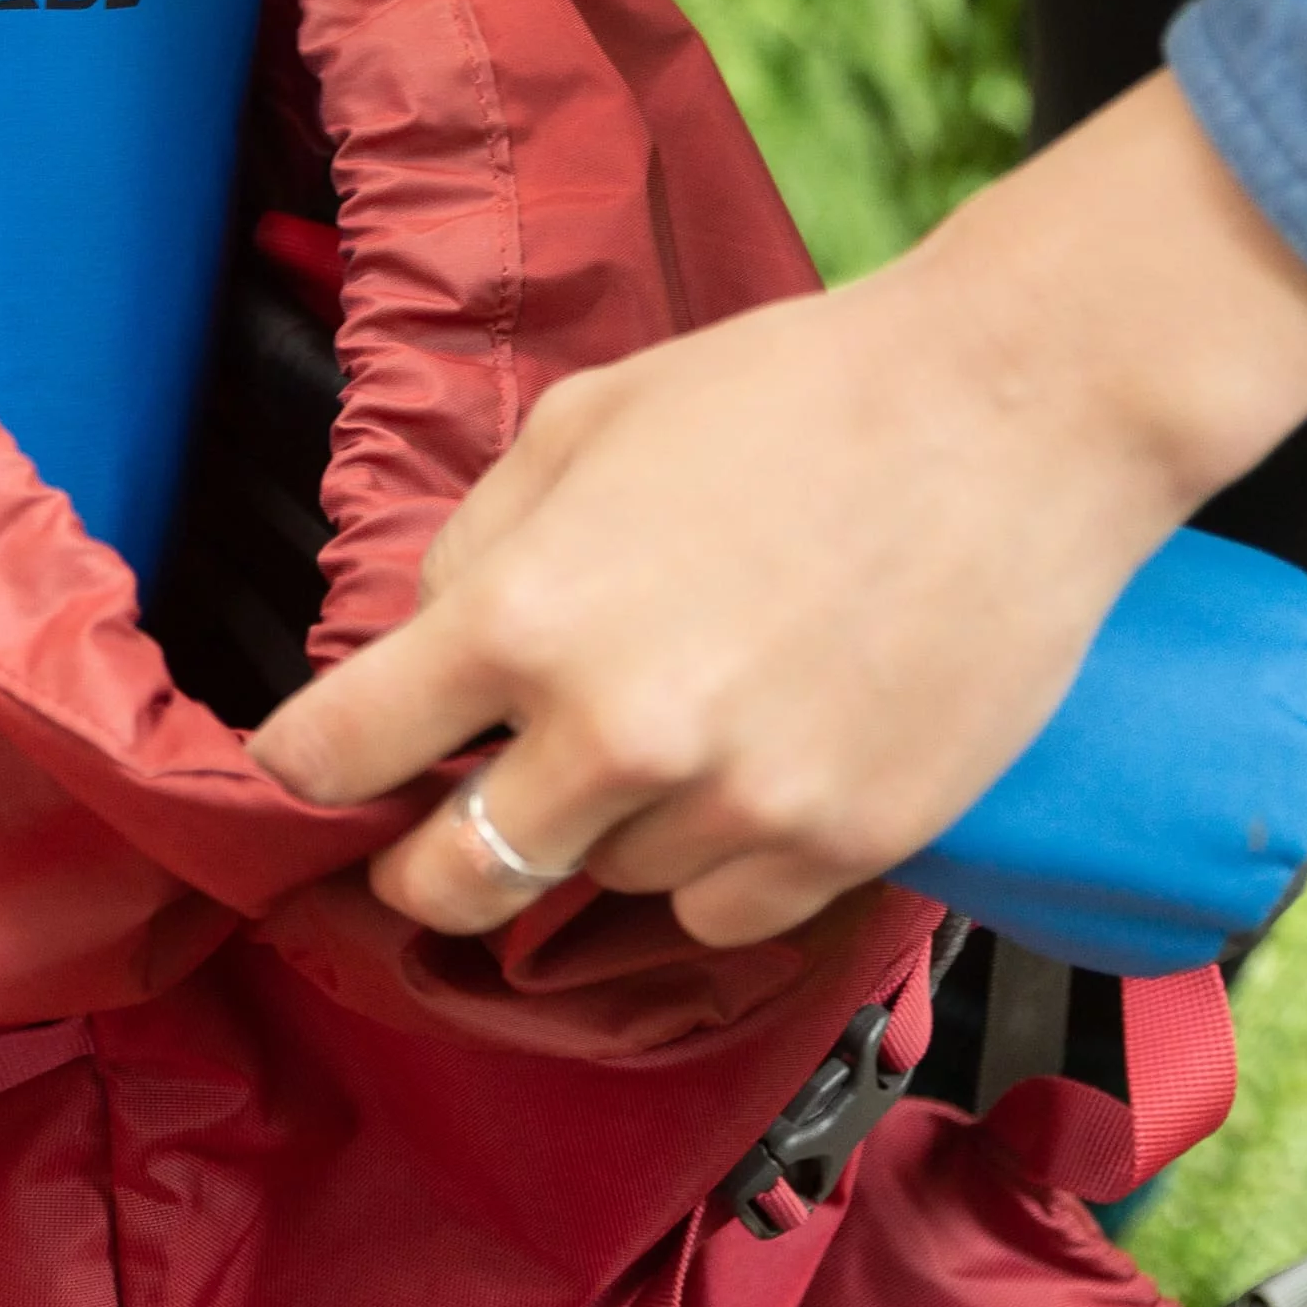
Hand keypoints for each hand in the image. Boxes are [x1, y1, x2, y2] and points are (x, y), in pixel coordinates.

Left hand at [249, 73, 1306, 948]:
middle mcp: (614, 735)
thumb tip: (425, 642)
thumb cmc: (792, 393)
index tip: (295, 780)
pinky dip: (708, 868)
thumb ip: (480, 544)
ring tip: (663, 733)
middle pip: (453, 878)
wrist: (1011, 417)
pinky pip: (718, 913)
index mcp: (525, 617)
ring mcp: (735, 805)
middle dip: (420, 866)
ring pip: (599, 890)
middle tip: (433, 834)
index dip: (300, 771)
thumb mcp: (583, 423)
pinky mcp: (842, 847)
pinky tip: (743, 777)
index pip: (342, 750)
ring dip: (597, 838)